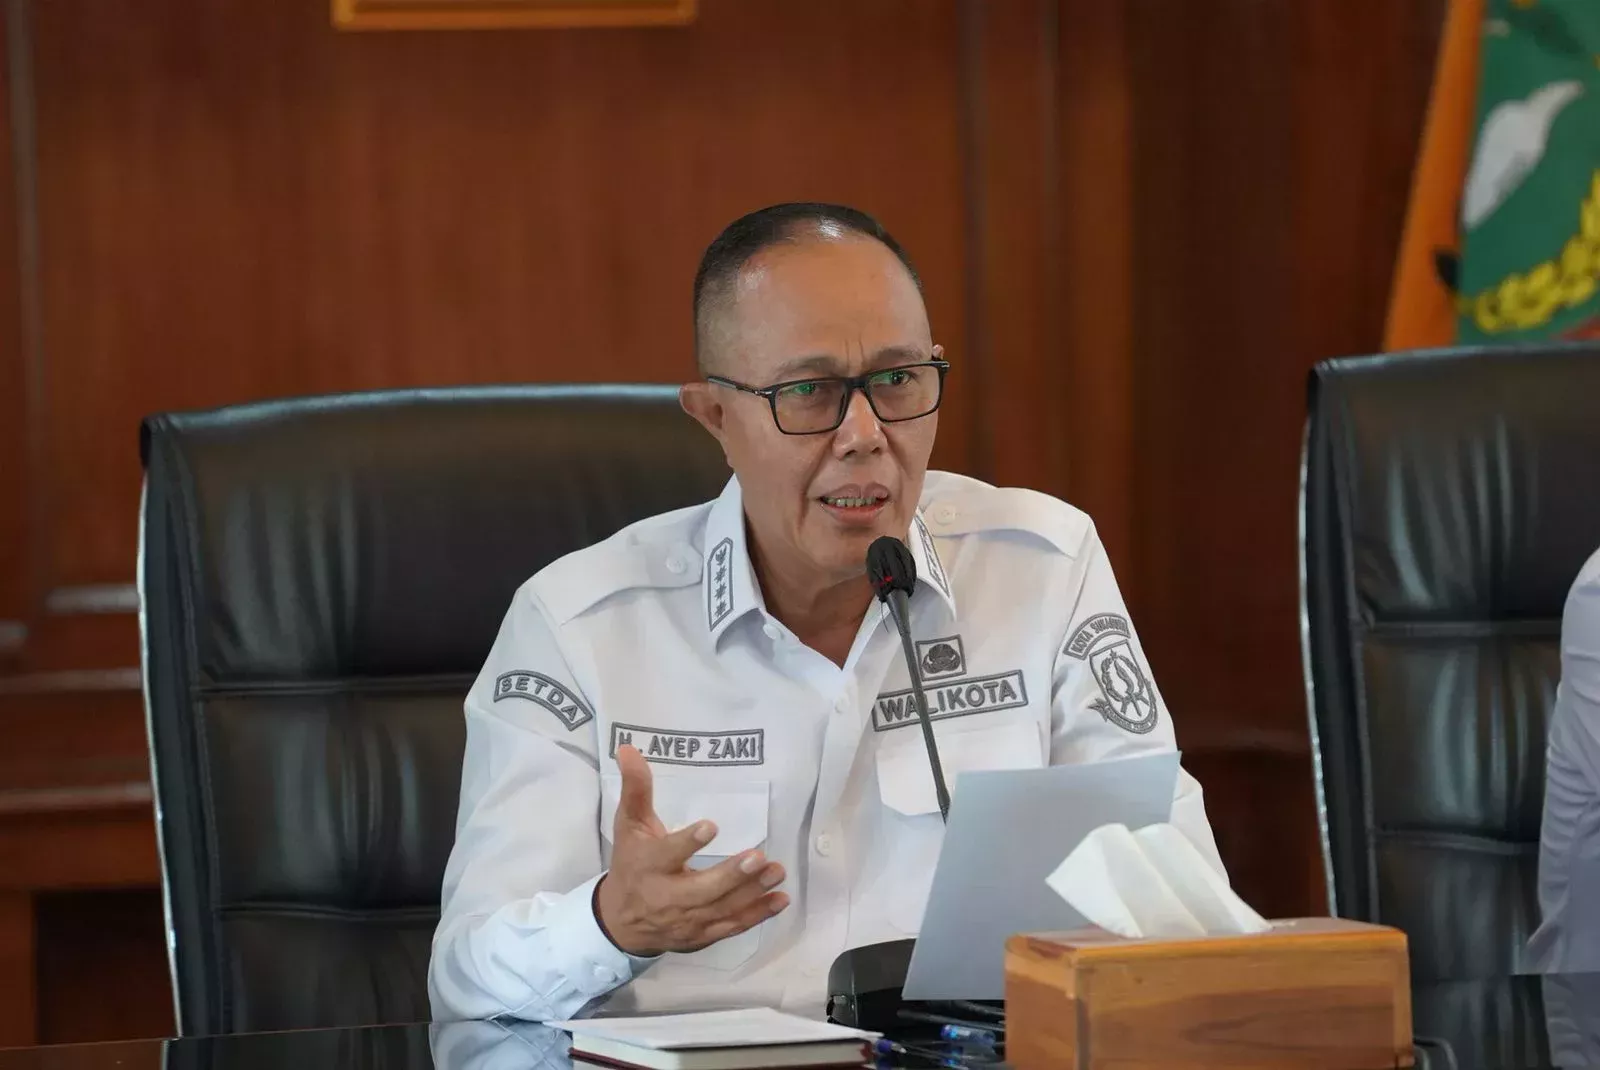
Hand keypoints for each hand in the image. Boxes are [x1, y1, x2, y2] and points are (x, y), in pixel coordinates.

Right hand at [594, 744, 788, 955]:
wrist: (621, 922)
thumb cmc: (631, 864)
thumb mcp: (629, 825)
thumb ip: (636, 789)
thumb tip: (629, 748)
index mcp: (648, 866)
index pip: (667, 854)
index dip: (687, 843)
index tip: (711, 826)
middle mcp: (667, 897)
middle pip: (701, 890)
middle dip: (730, 875)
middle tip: (757, 856)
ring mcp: (687, 921)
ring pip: (722, 908)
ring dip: (751, 892)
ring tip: (777, 870)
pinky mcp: (703, 935)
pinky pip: (732, 926)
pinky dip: (757, 915)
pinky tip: (780, 899)